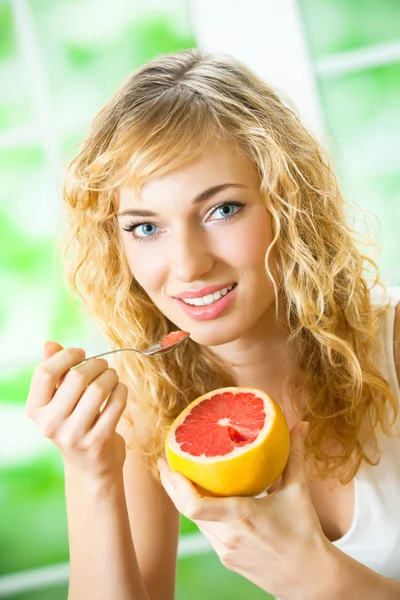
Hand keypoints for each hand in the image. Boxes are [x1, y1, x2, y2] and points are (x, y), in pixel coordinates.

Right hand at [26, 341, 128, 479]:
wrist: (89, 464)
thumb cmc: (74, 423)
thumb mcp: (58, 400)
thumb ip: (54, 373)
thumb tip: (50, 344)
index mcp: (36, 409)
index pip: (45, 372)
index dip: (66, 356)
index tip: (81, 353)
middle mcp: (50, 424)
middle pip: (76, 377)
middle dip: (96, 364)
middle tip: (103, 366)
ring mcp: (73, 435)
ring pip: (98, 389)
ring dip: (111, 376)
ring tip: (112, 377)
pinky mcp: (97, 442)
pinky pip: (116, 404)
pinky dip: (121, 391)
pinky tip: (119, 390)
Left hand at [158, 422, 334, 598]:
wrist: (311, 579)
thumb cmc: (305, 534)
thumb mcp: (299, 491)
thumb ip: (295, 455)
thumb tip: (301, 424)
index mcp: (241, 516)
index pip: (194, 505)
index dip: (176, 485)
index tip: (167, 463)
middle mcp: (228, 536)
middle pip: (186, 510)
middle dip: (171, 485)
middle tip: (163, 460)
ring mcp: (225, 551)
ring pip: (195, 522)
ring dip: (183, 499)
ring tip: (177, 475)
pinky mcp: (227, 560)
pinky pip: (206, 532)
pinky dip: (199, 513)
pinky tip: (201, 499)